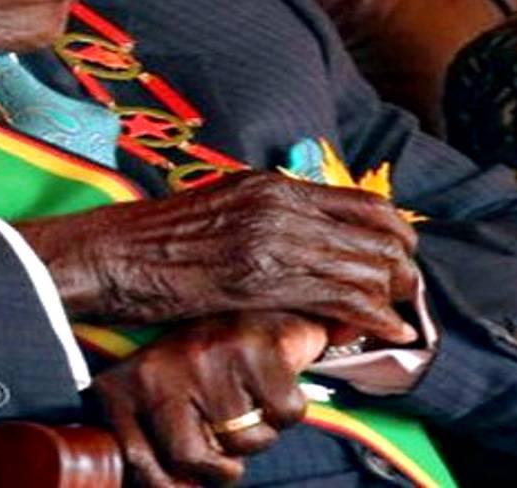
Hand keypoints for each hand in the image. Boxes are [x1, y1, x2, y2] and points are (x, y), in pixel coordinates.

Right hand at [17, 172, 419, 341]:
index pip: (363, 201)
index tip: (400, 257)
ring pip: (362, 266)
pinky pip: (337, 298)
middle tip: (404, 293)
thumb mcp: (225, 206)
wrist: (113, 254)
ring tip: (396, 318)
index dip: (395, 232)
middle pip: (374, 232)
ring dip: (389, 296)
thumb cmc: (160, 238)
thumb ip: (272, 214)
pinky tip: (385, 333)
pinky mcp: (260, 279)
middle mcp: (280, 204)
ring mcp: (271, 239)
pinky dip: (371, 317)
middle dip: (400, 267)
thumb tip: (313, 236)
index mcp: (273, 184)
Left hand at [92, 310, 326, 486]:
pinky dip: (287, 410)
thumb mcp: (158, 400)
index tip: (189, 478)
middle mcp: (160, 367)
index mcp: (124, 385)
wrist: (250, 301)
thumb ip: (152, 445)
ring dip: (259, 433)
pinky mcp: (257, 346)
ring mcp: (206, 356)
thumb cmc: (201, 366)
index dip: (170, 484)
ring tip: (249, 400)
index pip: (138, 462)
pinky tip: (271, 382)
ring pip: (246, 442)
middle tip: (228, 439)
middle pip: (191, 458)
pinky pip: (284, 414)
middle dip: (221, 465)